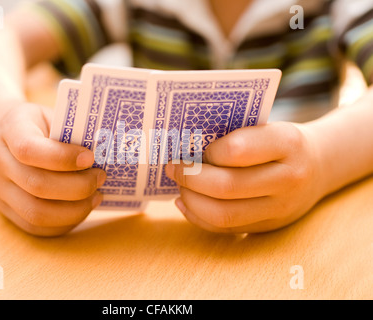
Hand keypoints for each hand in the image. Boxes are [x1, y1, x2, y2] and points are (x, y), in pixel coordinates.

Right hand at [0, 103, 105, 236]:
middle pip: (37, 186)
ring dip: (74, 209)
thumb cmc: (42, 126)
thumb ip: (73, 132)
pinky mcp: (8, 212)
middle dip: (78, 186)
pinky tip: (84, 208)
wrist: (10, 138)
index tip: (91, 157)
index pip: (29, 150)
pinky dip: (66, 222)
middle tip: (101, 177)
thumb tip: (105, 153)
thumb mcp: (54, 116)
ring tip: (96, 196)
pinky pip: (38, 227)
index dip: (63, 158)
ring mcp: (0, 191)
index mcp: (10, 130)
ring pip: (37, 213)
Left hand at [165, 122, 323, 232]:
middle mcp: (288, 179)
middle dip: (189, 178)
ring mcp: (280, 208)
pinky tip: (186, 203)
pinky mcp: (268, 227)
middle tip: (173, 167)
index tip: (194, 147)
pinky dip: (198, 217)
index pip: (237, 150)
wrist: (319, 166)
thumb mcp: (266, 127)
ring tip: (179, 186)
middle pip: (226, 187)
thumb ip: (234, 135)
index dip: (208, 151)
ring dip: (191, 201)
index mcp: (287, 144)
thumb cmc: (280, 142)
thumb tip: (183, 148)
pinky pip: (226, 229)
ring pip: (223, 214)